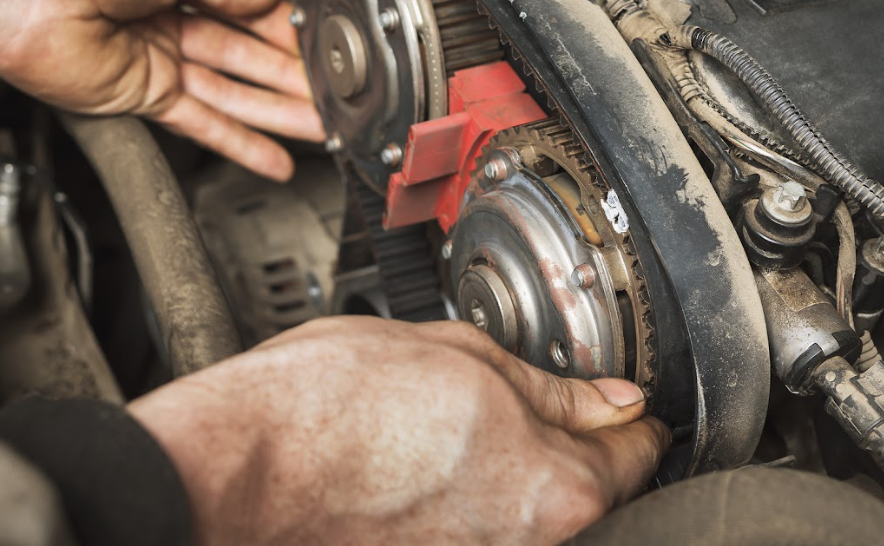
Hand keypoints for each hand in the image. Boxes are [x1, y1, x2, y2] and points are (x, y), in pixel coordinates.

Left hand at [0, 0, 323, 180]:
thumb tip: (264, 1)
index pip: (246, 10)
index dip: (286, 30)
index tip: (323, 47)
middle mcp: (165, 19)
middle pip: (245, 58)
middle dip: (294, 78)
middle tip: (336, 96)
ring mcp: (155, 61)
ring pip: (232, 95)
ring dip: (279, 115)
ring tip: (324, 130)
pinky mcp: (141, 98)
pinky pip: (202, 125)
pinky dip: (240, 145)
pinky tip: (275, 160)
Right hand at [128, 316, 669, 543]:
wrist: (244, 467)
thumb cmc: (328, 408)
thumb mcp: (457, 355)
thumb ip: (548, 386)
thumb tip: (606, 400)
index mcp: (554, 483)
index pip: (639, 452)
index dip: (626, 415)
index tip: (613, 402)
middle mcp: (528, 542)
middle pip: (585, 490)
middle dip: (564, 444)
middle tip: (514, 399)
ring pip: (526, 513)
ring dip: (508, 475)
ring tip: (450, 430)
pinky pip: (478, 532)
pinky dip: (465, 503)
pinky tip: (420, 465)